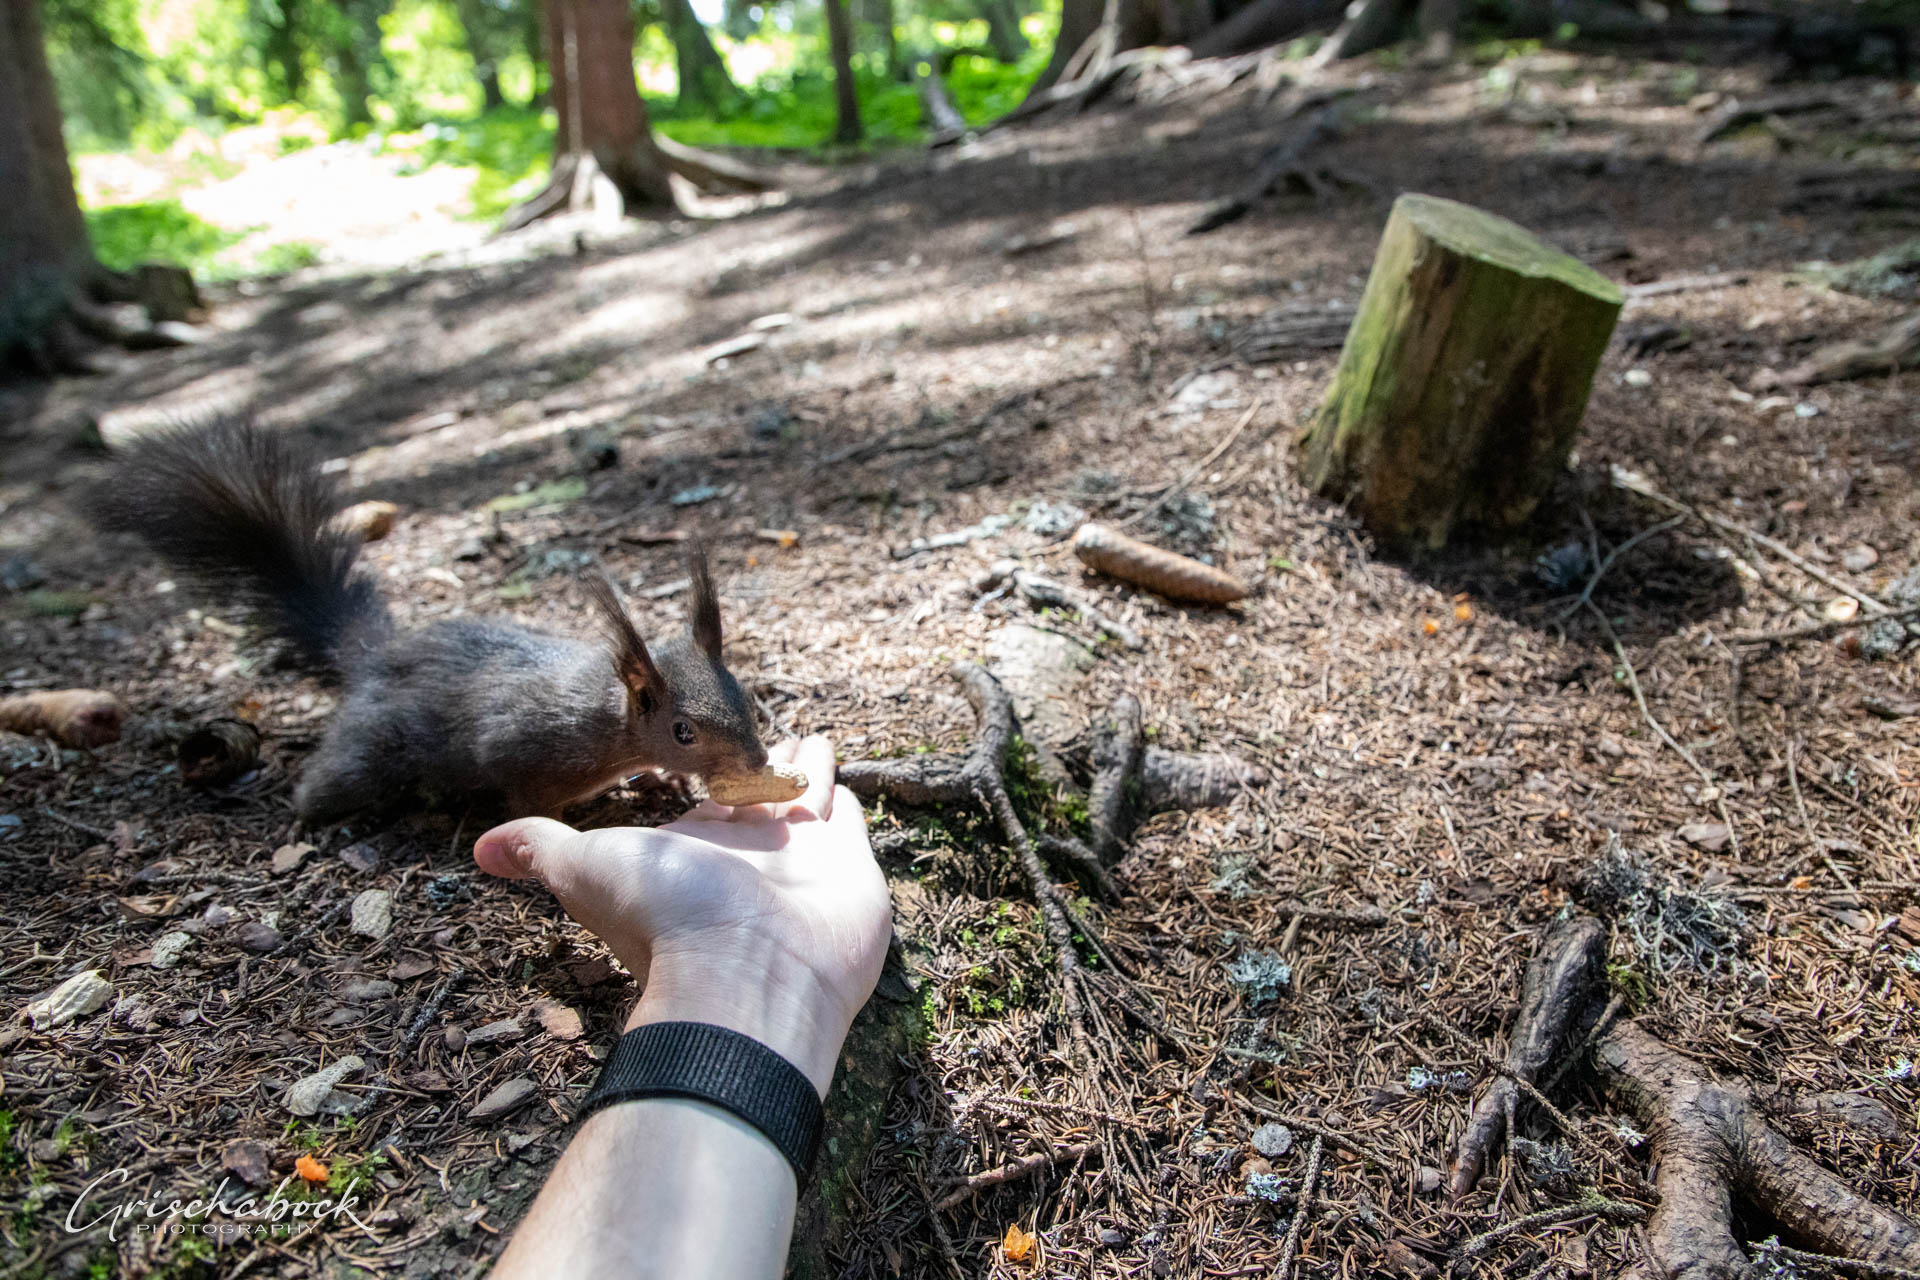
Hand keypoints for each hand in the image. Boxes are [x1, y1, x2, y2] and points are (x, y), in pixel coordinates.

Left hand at [472, 736, 891, 1095]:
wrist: (750, 974)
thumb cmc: (667, 921)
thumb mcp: (588, 870)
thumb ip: (541, 848)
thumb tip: (478, 851)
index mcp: (694, 845)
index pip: (703, 797)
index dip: (705, 769)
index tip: (707, 740)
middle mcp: (747, 851)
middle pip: (756, 795)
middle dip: (762, 766)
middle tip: (772, 736)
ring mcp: (803, 860)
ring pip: (804, 800)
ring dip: (807, 770)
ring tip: (812, 742)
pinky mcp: (850, 866)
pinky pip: (846, 821)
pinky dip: (841, 801)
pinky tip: (837, 784)